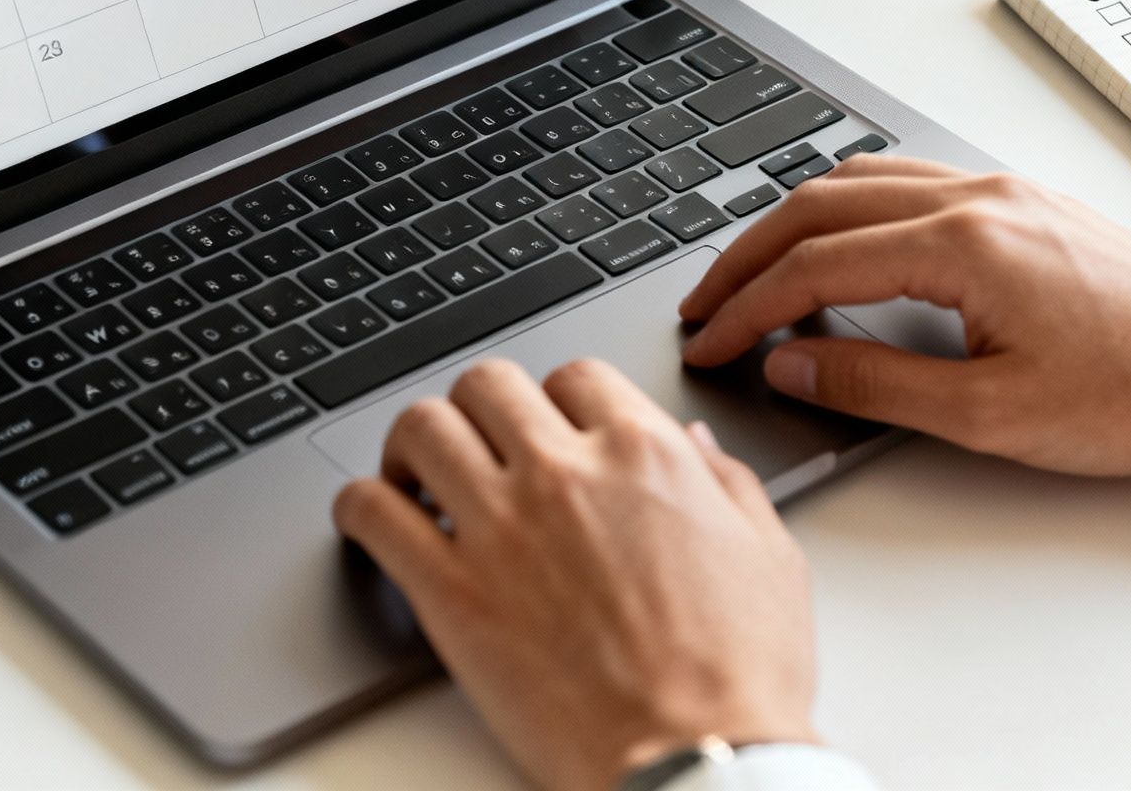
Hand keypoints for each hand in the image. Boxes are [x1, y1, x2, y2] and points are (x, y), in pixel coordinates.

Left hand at [332, 359, 817, 790]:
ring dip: (413, 445)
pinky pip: (373, 512)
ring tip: (417, 474)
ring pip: (423, 428)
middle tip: (478, 444)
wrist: (696, 758)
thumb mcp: (768, 555)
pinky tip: (375, 522)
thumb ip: (727, 483)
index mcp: (644, 455)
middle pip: (487, 384)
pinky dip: (362, 505)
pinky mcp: (449, 593)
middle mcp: (565, 474)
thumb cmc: (738, 674)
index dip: (557, 400)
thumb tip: (693, 445)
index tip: (549, 429)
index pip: (574, 376)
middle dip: (480, 409)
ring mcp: (500, 528)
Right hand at [679, 157, 1130, 500]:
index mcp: (964, 245)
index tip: (708, 341)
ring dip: (797, 223)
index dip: (746, 306)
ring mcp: (1006, 192)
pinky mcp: (1029, 205)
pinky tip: (846, 249)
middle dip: (749, 254)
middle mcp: (979, 198)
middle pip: (823, 203)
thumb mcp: (990, 416)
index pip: (814, 264)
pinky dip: (853, 211)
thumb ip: (874, 385)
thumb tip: (791, 364)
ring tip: (759, 277)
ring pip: (864, 180)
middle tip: (707, 305)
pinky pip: (912, 181)